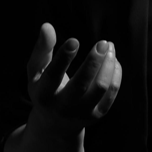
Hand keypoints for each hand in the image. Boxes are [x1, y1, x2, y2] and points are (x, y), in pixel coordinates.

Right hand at [26, 21, 122, 137]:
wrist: (55, 125)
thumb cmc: (45, 89)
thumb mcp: (36, 72)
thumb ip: (42, 49)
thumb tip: (47, 26)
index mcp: (44, 94)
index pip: (53, 75)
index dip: (63, 57)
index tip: (75, 40)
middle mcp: (62, 107)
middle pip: (82, 83)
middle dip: (94, 61)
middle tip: (103, 43)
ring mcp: (81, 113)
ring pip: (100, 87)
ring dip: (108, 64)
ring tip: (109, 47)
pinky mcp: (97, 115)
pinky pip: (112, 92)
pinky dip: (115, 73)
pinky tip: (113, 60)